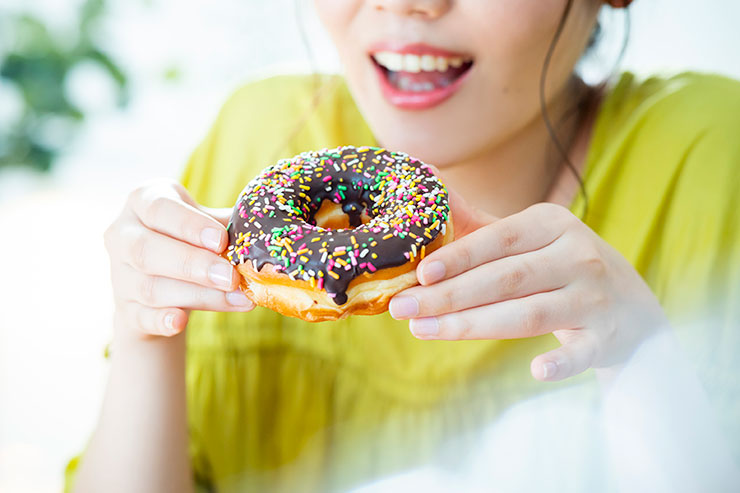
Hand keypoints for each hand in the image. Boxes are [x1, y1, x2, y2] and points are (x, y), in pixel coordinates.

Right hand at [104, 179, 253, 339]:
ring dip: (199, 296)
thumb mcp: (204, 223)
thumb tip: (270, 230)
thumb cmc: (188, 239)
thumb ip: (228, 224)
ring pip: (151, 287)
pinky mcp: (125, 309)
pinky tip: (181, 322)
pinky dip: (162, 320)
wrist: (158, 277)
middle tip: (232, 277)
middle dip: (194, 265)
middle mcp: (123, 235)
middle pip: (148, 251)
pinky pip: (141, 316)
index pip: (159, 209)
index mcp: (143, 201)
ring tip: (240, 299)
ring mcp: (119, 275)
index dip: (189, 225)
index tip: (220, 240)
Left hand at [389, 193, 668, 381]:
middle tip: (403, 308)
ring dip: (473, 325)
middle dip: (450, 295)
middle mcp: (577, 256)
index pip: (499, 239)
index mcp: (553, 224)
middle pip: (506, 279)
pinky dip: (562, 363)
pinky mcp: (606, 338)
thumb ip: (479, 223)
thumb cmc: (561, 266)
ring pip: (529, 314)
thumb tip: (427, 182)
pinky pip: (582, 353)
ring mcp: (594, 299)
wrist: (632, 306)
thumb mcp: (531, 236)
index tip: (420, 273)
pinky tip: (537, 371)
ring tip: (424, 331)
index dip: (459, 256)